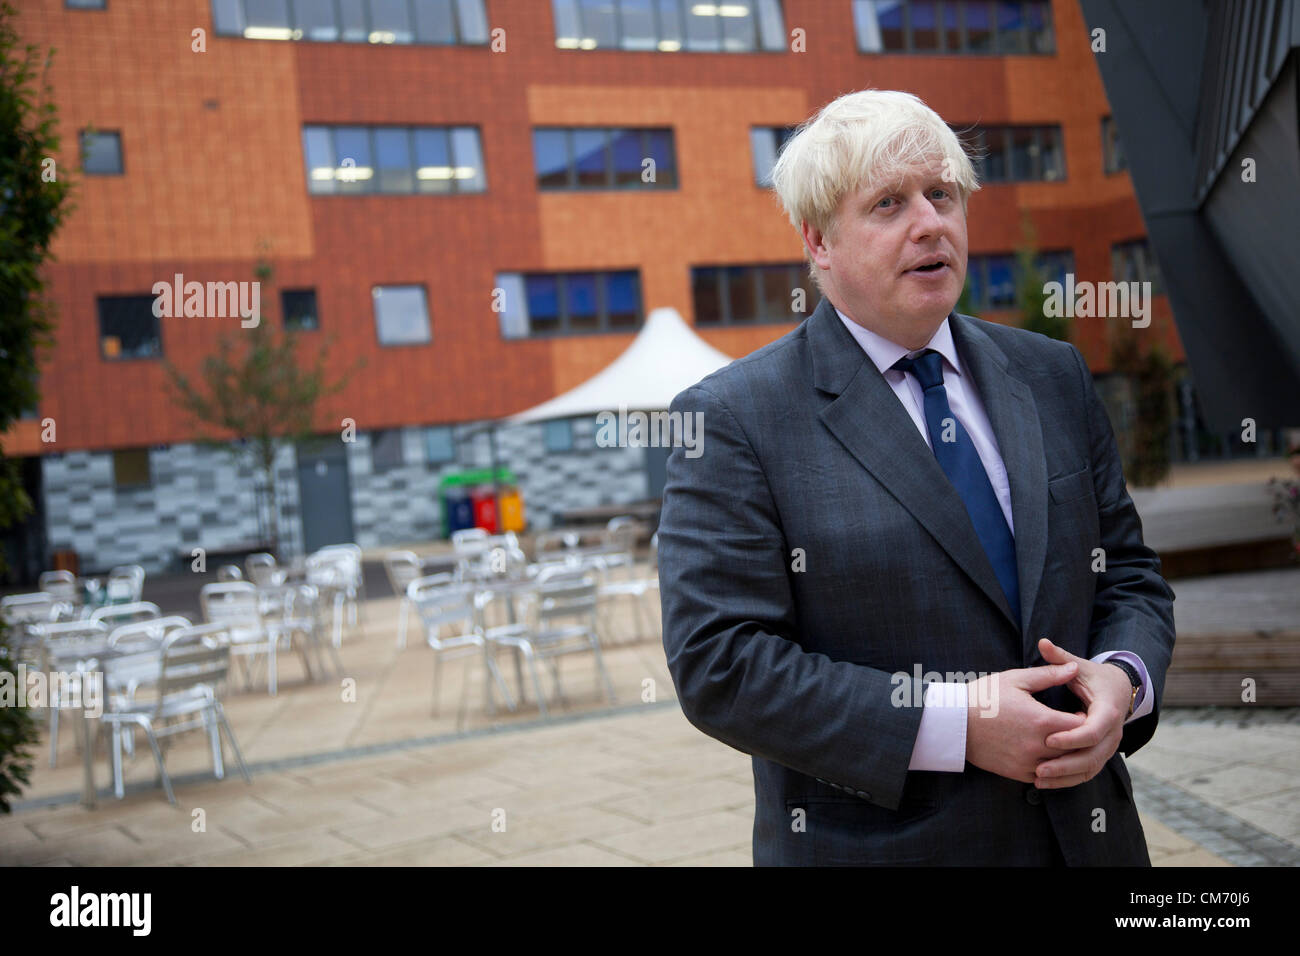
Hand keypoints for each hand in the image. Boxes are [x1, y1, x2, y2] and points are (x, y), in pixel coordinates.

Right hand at [964, 661, 1088, 783]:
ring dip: (1066, 755)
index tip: (1078, 713)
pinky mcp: (1017, 773)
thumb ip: (1048, 675)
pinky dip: (1051, 768)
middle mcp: (1037, 746)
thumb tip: (1074, 668)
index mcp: (1041, 720)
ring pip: (1062, 766)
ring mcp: (1027, 762)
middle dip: (1079, 739)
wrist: (955, 723)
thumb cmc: (984, 697)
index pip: (1081, 726)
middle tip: (1075, 728)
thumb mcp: (1016, 679)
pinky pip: (1045, 777)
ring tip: (1063, 742)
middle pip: (1075, 749)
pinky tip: (1046, 755)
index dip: (1084, 719)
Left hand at [1031, 638, 1131, 788]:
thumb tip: (1043, 642)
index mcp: (1108, 710)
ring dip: (1065, 776)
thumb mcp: (1080, 666)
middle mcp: (1113, 732)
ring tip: (1038, 778)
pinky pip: (1087, 772)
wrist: (1119, 690)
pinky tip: (1046, 782)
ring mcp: (1109, 746)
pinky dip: (1069, 779)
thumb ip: (1061, 659)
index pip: (1093, 730)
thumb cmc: (1094, 676)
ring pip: (1090, 768)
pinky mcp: (1102, 754)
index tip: (1047, 739)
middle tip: (1038, 768)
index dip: (1071, 737)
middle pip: (1092, 755)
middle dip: (1065, 763)